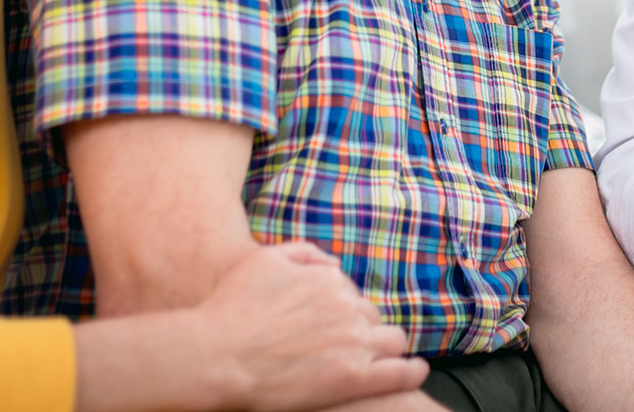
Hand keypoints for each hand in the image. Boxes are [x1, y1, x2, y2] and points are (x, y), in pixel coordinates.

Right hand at [199, 241, 428, 411]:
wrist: (217, 356)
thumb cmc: (230, 308)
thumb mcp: (263, 260)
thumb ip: (302, 254)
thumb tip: (332, 264)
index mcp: (329, 280)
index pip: (352, 293)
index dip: (343, 310)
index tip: (332, 324)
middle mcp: (347, 307)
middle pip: (373, 316)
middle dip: (364, 328)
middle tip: (347, 346)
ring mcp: (354, 343)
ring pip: (393, 340)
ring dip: (388, 347)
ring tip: (383, 358)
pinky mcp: (354, 378)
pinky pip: (400, 373)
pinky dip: (413, 371)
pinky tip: (416, 371)